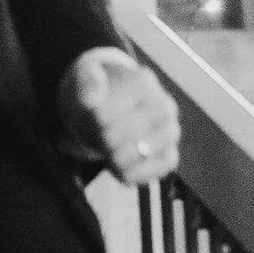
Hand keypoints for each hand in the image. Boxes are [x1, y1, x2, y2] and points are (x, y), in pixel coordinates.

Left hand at [58, 46, 179, 186]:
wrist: (104, 110)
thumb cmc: (96, 94)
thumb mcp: (83, 78)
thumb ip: (87, 82)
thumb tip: (92, 98)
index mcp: (144, 82)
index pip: (127, 104)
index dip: (102, 116)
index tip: (93, 117)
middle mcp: (164, 106)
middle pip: (138, 130)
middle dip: (109, 138)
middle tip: (98, 136)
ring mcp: (170, 132)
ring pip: (148, 152)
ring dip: (119, 157)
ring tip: (106, 151)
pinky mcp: (168, 156)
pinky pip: (158, 170)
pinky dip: (134, 174)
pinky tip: (117, 168)